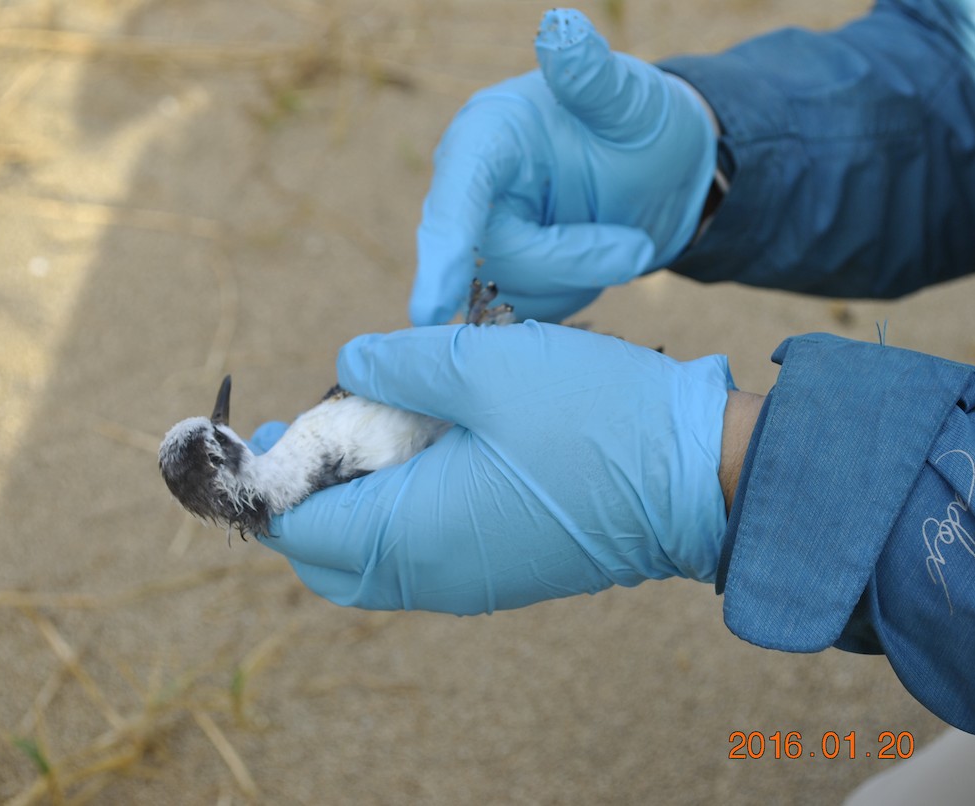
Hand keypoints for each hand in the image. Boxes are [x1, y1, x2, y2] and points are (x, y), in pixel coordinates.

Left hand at [263, 323, 731, 614]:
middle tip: (323, 421)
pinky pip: (422, 552)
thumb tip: (346, 363)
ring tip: (380, 422)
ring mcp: (471, 581)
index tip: (273, 424)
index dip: (271, 480)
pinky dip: (402, 507)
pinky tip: (432, 445)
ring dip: (359, 497)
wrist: (703, 476)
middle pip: (328, 557)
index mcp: (412, 535)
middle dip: (309, 493)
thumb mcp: (483, 366)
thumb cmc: (596, 418)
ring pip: (375, 556)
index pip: (298, 531)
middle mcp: (433, 576)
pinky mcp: (503, 570)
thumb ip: (396, 363)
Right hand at [411, 8, 716, 325]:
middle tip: (636, 247)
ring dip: (580, 278)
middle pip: (494, 258)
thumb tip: (561, 28)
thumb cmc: (640, 126)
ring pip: (514, 292)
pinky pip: (530, 311)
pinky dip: (574, 294)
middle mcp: (469, 189)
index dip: (443, 252)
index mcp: (485, 137)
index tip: (426, 309)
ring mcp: (481, 239)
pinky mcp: (501, 279)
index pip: (455, 198)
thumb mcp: (630, 101)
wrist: (658, 174)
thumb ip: (593, 76)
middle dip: (569, 261)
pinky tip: (598, 259)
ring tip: (623, 241)